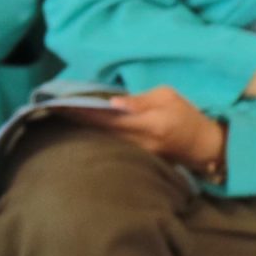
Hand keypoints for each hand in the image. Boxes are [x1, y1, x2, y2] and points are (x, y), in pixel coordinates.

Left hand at [60, 84, 227, 173]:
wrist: (204, 146)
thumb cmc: (187, 115)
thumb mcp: (168, 97)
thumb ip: (141, 100)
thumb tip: (114, 104)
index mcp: (148, 124)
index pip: (108, 117)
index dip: (84, 111)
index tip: (61, 103)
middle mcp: (140, 142)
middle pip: (101, 130)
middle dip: (76, 119)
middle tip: (51, 108)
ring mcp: (138, 153)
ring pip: (104, 140)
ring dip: (82, 128)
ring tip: (59, 115)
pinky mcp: (138, 158)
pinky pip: (112, 145)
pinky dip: (95, 136)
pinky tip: (79, 128)